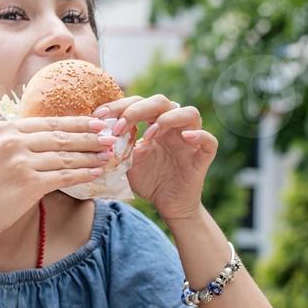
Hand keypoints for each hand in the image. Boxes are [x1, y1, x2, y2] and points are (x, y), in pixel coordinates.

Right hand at [0, 115, 116, 241]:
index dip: (76, 122)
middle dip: (89, 136)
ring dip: (90, 155)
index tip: (95, 122)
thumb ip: (17, 142)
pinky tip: (96, 172)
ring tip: (108, 154)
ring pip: (66, 156)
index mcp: (5, 129)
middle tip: (111, 135)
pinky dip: (83, 174)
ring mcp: (21, 162)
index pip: (49, 122)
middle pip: (61, 136)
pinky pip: (64, 176)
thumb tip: (47, 138)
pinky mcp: (29, 184)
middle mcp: (13, 142)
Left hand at [94, 94, 216, 222]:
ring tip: (149, 134)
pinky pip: (209, 140)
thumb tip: (97, 131)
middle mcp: (173, 127)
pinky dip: (199, 135)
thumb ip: (118, 146)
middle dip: (138, 109)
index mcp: (154, 124)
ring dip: (167, 118)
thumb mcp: (127, 161)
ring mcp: (190, 140)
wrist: (168, 205)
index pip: (139, 102)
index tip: (99, 116)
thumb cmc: (149, 181)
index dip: (119, 105)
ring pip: (190, 113)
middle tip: (120, 127)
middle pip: (162, 101)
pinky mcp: (203, 156)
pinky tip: (185, 138)